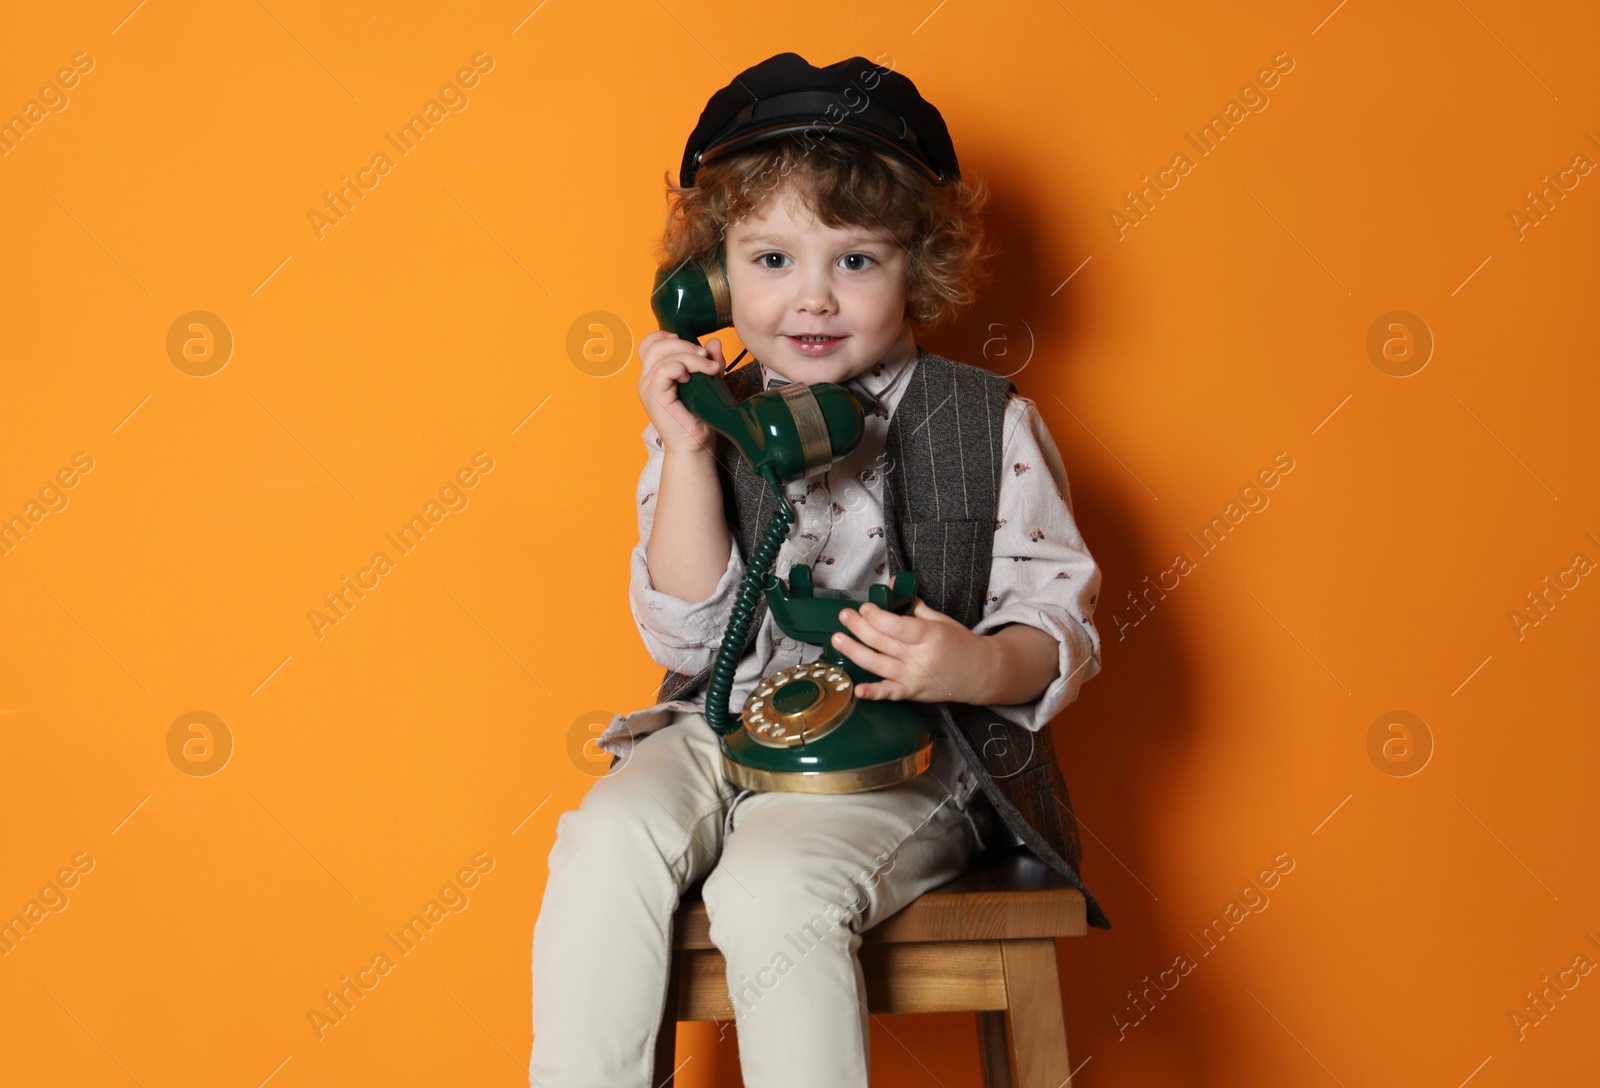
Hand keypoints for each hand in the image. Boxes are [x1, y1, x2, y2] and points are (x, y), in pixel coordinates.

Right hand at [637, 329, 728, 454]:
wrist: (695, 445)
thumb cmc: (699, 418)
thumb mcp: (708, 382)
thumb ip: (710, 361)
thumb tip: (715, 343)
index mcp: (654, 374)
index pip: (649, 344)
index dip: (666, 336)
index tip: (690, 344)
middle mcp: (647, 379)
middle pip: (657, 344)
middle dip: (685, 345)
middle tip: (706, 357)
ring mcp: (647, 387)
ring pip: (663, 355)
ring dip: (690, 357)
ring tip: (709, 369)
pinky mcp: (654, 396)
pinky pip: (663, 370)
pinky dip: (681, 367)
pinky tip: (691, 378)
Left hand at [828, 598, 989, 703]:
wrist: (980, 674)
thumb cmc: (960, 644)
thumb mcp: (940, 620)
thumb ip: (913, 605)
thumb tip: (892, 585)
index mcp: (930, 636)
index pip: (897, 626)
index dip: (877, 616)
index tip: (864, 607)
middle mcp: (920, 658)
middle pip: (883, 642)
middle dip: (859, 627)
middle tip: (845, 616)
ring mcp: (914, 677)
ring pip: (878, 664)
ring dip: (855, 651)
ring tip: (837, 639)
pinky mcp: (911, 693)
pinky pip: (889, 693)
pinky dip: (873, 693)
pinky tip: (857, 689)